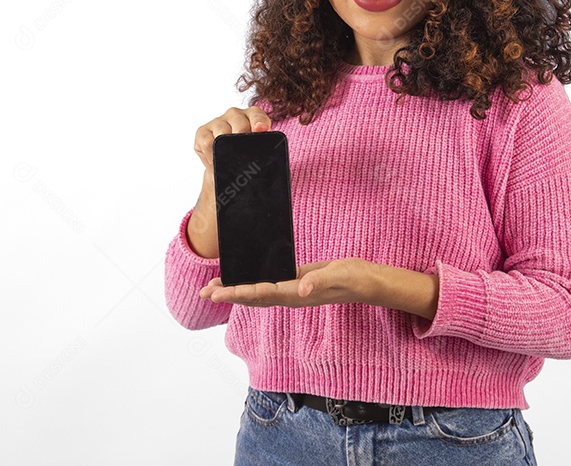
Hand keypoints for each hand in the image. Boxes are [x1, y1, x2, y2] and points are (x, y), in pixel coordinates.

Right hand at [192, 106, 271, 168]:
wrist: (224, 164)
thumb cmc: (244, 154)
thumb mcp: (256, 150)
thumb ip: (263, 148)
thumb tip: (268, 158)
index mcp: (253, 116)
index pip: (258, 116)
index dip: (260, 122)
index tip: (261, 129)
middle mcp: (235, 114)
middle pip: (240, 125)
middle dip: (242, 140)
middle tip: (244, 156)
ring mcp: (218, 121)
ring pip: (222, 133)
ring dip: (226, 149)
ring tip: (229, 162)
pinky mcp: (203, 131)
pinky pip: (207, 142)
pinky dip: (212, 154)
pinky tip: (216, 161)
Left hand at [199, 259, 376, 307]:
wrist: (367, 282)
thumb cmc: (354, 278)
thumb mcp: (338, 275)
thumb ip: (318, 281)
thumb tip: (300, 291)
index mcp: (296, 294)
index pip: (259, 294)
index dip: (236, 293)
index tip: (216, 293)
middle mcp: (290, 296)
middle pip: (252, 297)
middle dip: (227, 294)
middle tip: (203, 292)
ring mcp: (293, 290)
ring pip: (258, 293)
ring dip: (236, 290)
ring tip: (215, 288)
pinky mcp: (297, 281)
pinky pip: (268, 284)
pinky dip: (252, 282)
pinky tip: (244, 278)